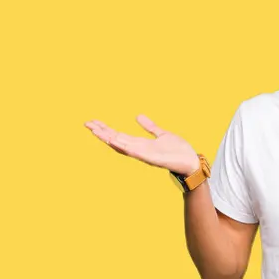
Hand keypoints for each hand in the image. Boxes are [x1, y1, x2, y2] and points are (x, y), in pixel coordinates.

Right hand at [84, 114, 199, 174]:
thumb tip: (138, 116)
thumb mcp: (162, 134)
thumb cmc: (178, 151)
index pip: (119, 135)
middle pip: (115, 139)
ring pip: (121, 145)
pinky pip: (134, 151)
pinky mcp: (150, 158)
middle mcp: (139, 149)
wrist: (190, 162)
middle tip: (87, 123)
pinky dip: (123, 146)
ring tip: (95, 130)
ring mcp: (143, 154)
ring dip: (107, 138)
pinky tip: (113, 140)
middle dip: (101, 132)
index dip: (106, 129)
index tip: (93, 122)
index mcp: (140, 144)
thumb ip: (150, 127)